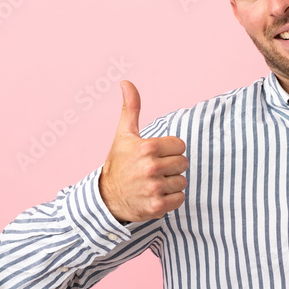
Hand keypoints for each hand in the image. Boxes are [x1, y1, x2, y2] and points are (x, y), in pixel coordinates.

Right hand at [98, 80, 187, 222]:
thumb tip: (126, 82)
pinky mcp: (157, 206)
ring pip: (182, 181)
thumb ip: (131, 108)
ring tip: (153, 182)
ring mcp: (154, 188)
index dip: (169, 149)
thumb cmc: (118, 163)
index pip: (180, 145)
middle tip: (153, 169)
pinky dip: (171, 199)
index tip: (154, 154)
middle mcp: (151, 167)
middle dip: (171, 166)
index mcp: (146, 147)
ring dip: (171, 183)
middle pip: (183, 163)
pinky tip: (156, 195)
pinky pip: (180, 198)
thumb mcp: (124, 134)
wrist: (106, 198)